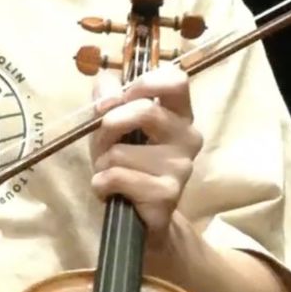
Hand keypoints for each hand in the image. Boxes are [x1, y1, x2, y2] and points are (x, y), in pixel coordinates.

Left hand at [90, 61, 201, 241]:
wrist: (136, 212)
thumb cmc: (125, 158)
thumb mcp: (111, 121)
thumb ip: (107, 96)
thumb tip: (109, 97)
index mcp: (179, 112)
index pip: (177, 79)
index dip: (146, 81)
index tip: (123, 97)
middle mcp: (188, 136)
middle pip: (145, 111)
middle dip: (108, 127)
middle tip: (102, 143)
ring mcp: (182, 167)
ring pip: (121, 152)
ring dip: (102, 162)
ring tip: (110, 171)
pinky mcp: (168, 194)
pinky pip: (117, 178)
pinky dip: (102, 183)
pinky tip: (111, 191)